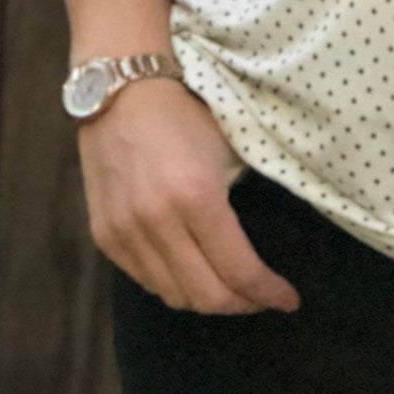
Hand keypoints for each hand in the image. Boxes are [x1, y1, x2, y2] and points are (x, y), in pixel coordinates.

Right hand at [78, 78, 301, 314]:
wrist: (121, 89)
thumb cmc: (184, 115)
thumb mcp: (226, 154)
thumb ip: (239, 211)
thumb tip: (260, 259)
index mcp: (196, 196)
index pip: (239, 272)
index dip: (269, 294)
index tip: (288, 300)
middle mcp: (156, 220)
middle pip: (207, 296)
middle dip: (242, 304)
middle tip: (261, 297)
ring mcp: (125, 231)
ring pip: (174, 296)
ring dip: (207, 299)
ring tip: (228, 288)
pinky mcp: (104, 234)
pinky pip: (145, 281)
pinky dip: (173, 284)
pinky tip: (190, 270)